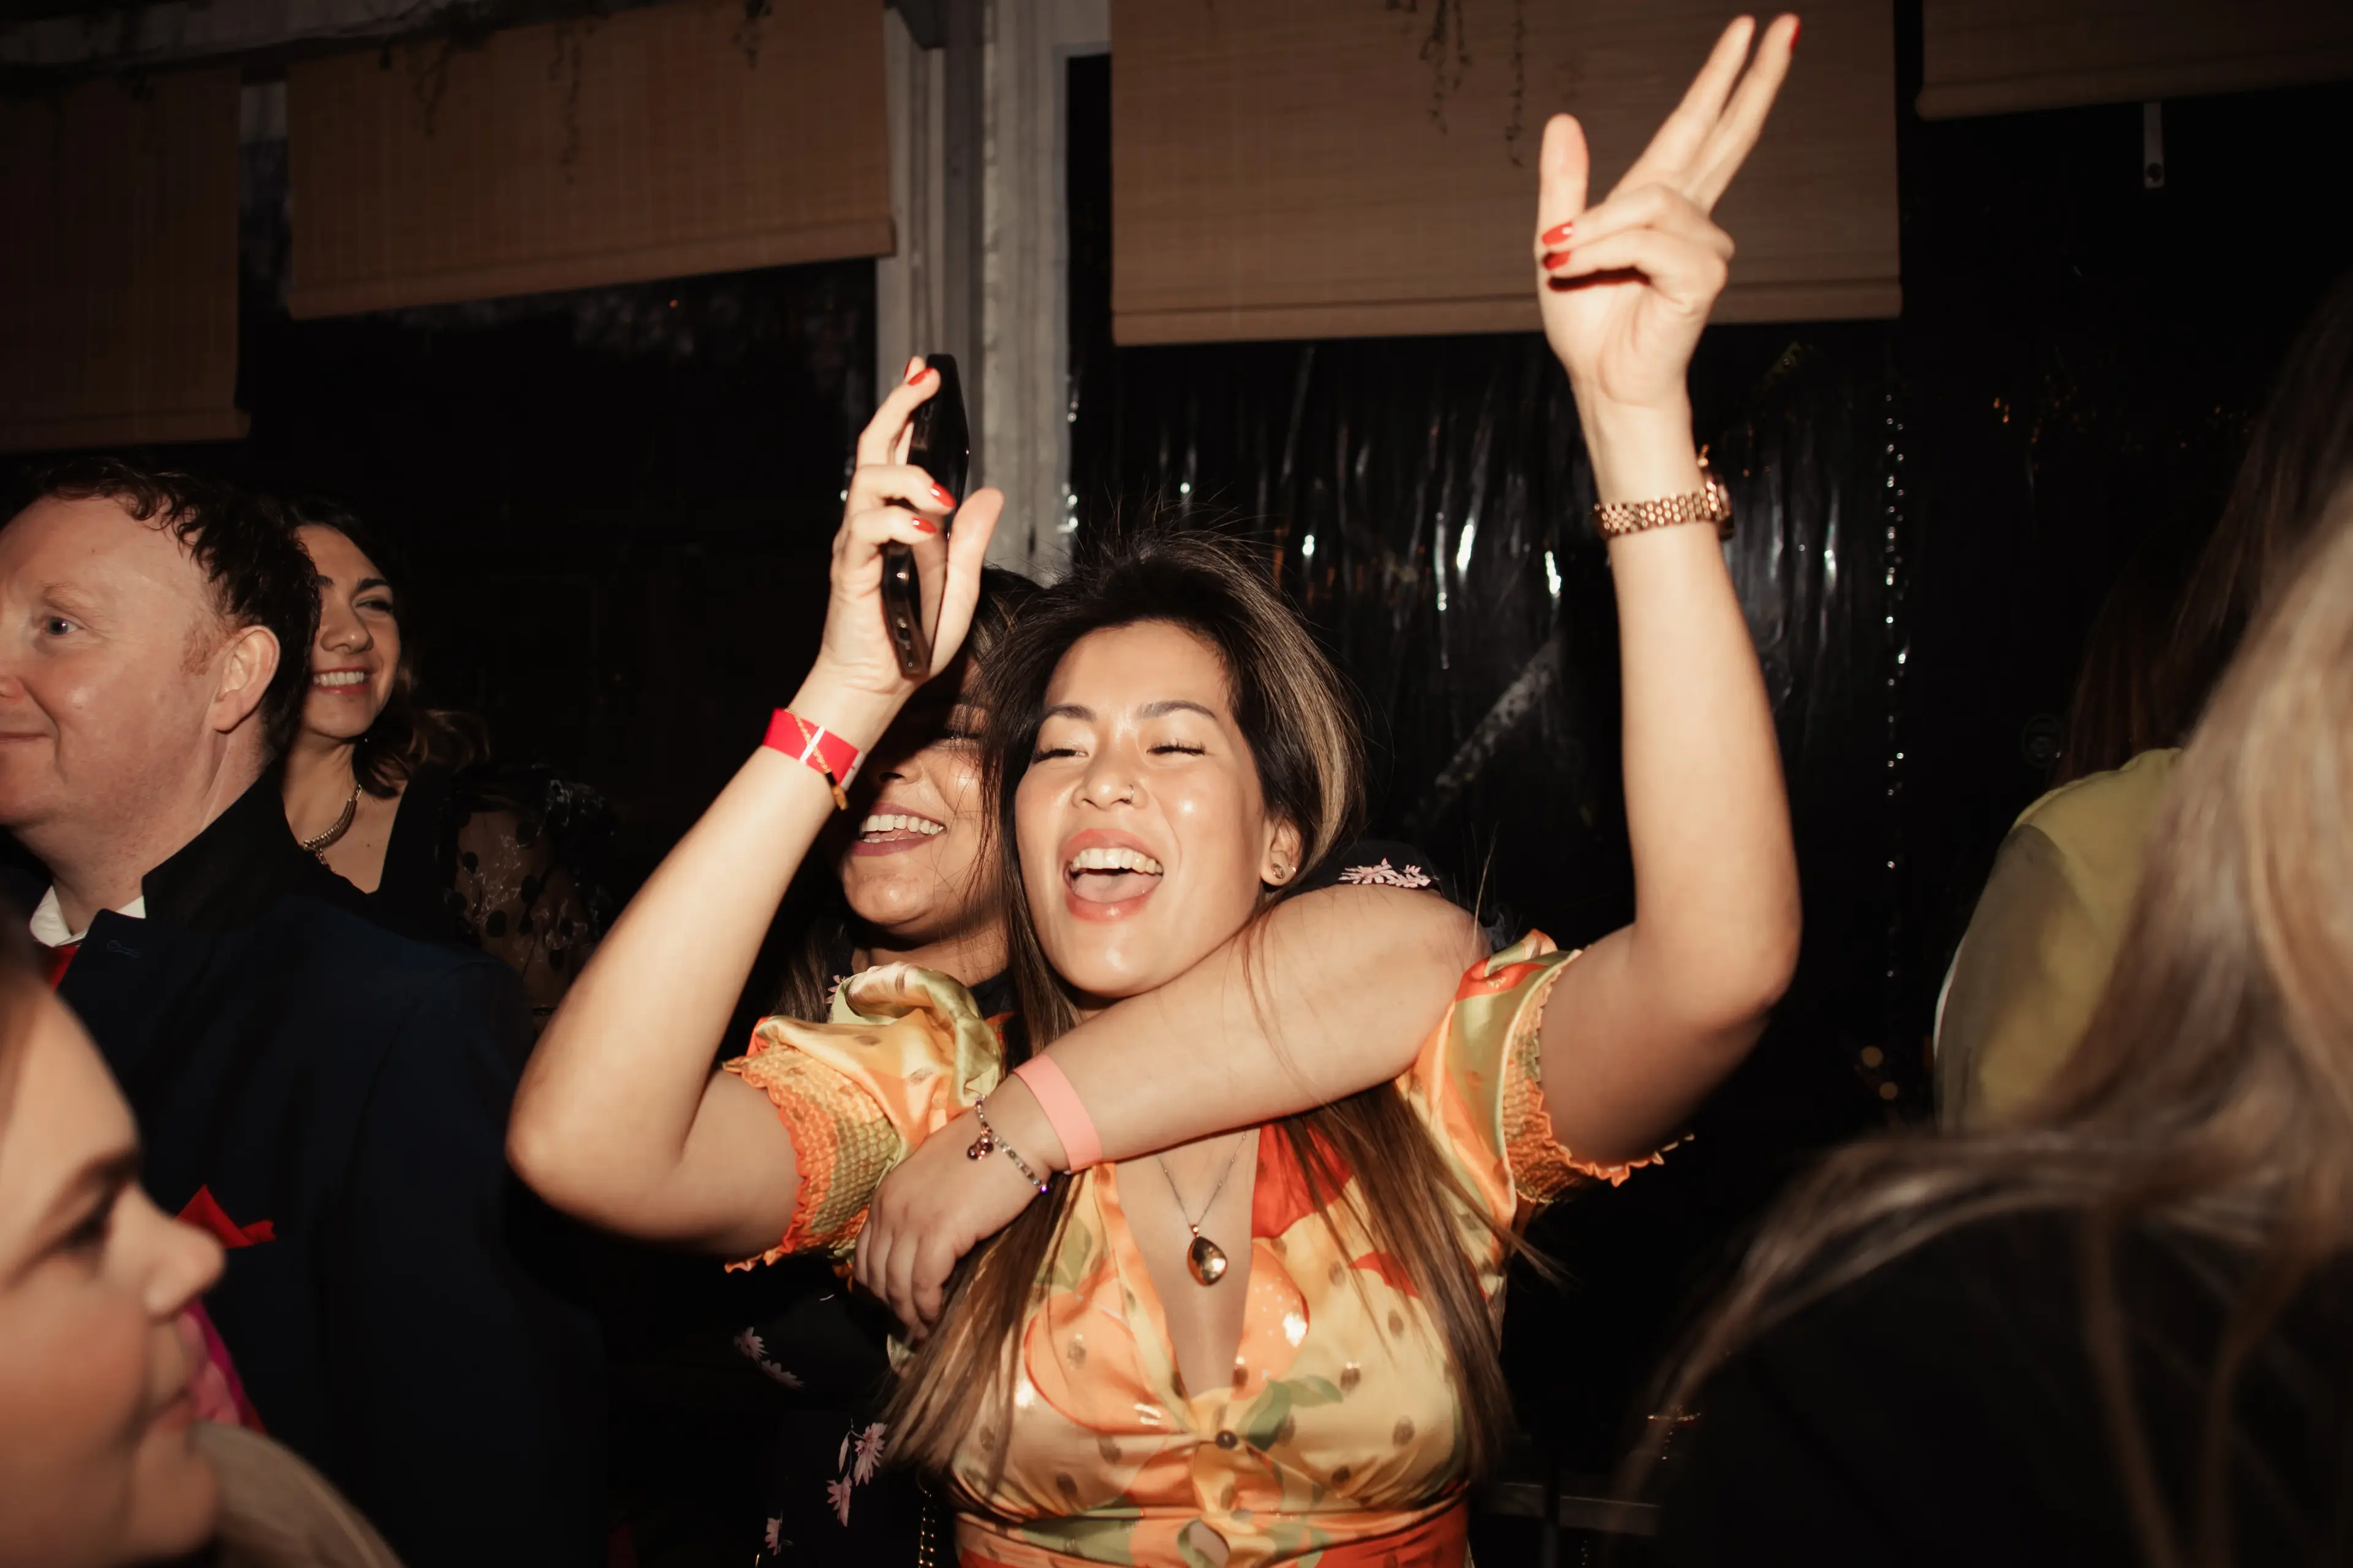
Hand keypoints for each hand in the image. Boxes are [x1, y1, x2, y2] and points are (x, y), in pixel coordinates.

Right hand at [805, 359, 1003, 721]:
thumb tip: (991, 492)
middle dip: (899, 408)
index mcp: (894, 520)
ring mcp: (857, 544)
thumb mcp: (957, 583)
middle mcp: (869, 522)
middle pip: (874, 449)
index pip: (898, 452)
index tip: (925, 374)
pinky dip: (899, 525)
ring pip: (868, 482)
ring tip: (944, 496)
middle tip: (925, 382)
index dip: (908, 409)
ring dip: (910, 478)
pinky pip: (867, 532)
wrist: (877, 687)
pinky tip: (927, 533)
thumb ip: (971, 539)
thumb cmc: (910, 638)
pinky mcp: (850, 571)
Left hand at [851, 1076, 1061, 1338]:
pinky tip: (937, 1316)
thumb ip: (919, 1205)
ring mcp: (912, 1220)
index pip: (864, 1253)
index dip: (875, 1285)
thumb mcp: (935, 1177)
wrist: (1015, 1131)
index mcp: (887, 1194)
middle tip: (909, 1325)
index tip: (893, 1304)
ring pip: (896, 1284)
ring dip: (909, 1314)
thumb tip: (922, 1240)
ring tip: (923, 1331)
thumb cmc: (984, 1149)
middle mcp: (890, 1208)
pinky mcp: (940, 1233)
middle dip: (890, 1306)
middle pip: (876, 1274)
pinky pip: (923, 1284)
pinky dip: (927, 1306)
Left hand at [1532, 16, 1795, 420]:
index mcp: (1661, 201)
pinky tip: (1579, 268)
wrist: (1601, 379)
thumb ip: (1563, 183)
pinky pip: (1645, 239)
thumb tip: (1564, 118)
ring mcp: (1704, 245)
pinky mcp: (1702, 274)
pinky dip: (1604, 251)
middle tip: (1783, 24)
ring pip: (1648, 202)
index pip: (1701, 127)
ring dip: (1594, 229)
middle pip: (1728, 134)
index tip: (1754, 29)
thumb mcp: (1555, 240)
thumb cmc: (1587, 321)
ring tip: (1561, 258)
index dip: (1724, 79)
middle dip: (1752, 79)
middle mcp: (1692, 217)